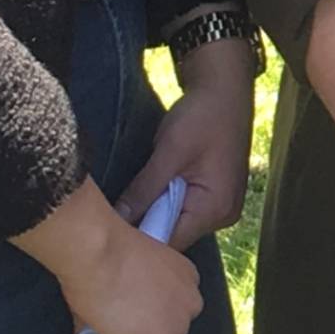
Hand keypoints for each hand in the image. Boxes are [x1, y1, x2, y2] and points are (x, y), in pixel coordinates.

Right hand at [16, 183, 202, 333]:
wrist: (98, 252)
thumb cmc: (108, 251)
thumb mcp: (133, 271)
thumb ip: (135, 297)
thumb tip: (111, 321)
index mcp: (189, 279)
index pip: (169, 309)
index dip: (144, 321)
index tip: (125, 330)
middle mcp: (191, 306)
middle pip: (163, 332)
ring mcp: (175, 331)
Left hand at [115, 39, 256, 249]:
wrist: (226, 91)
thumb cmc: (202, 116)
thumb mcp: (169, 151)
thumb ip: (144, 190)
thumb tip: (115, 220)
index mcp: (215, 208)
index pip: (170, 242)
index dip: (138, 241)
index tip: (108, 234)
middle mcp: (222, 215)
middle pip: (175, 235)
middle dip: (144, 227)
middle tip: (111, 218)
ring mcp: (221, 208)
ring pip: (178, 223)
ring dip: (154, 214)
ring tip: (128, 204)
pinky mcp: (215, 197)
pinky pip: (185, 210)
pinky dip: (165, 204)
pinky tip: (149, 194)